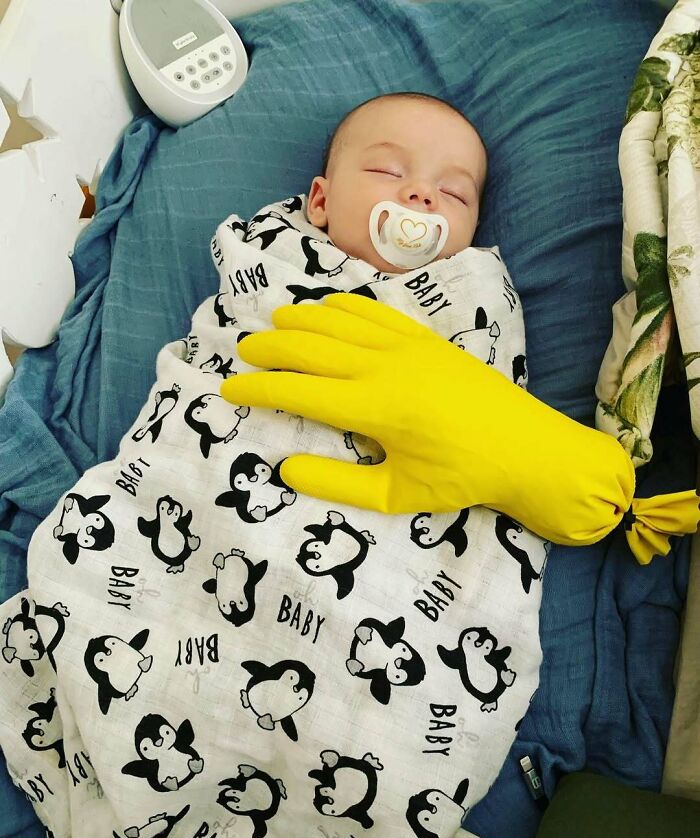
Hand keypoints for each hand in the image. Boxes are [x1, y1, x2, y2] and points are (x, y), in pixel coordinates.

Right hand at [220, 293, 636, 545]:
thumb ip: (337, 484)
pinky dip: (344, 307)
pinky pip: (376, 313)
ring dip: (302, 319)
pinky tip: (327, 305)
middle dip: (270, 348)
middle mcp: (382, 368)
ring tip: (273, 321)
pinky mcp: (426, 340)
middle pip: (310, 348)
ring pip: (339, 322)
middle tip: (243, 350)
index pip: (298, 393)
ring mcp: (406, 348)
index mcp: (372, 409)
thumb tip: (286, 468)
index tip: (231, 388)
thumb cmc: (460, 478)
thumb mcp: (396, 496)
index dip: (259, 389)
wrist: (524, 448)